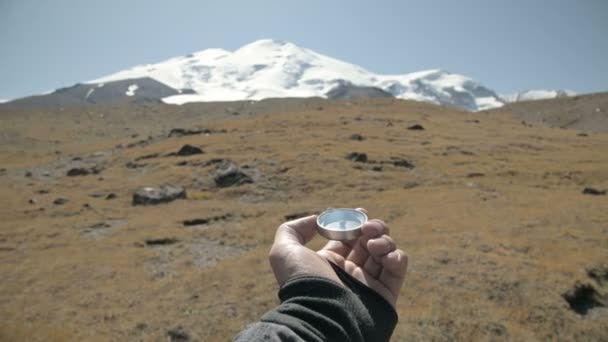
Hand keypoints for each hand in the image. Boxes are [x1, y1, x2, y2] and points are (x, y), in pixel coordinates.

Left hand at [268, 208, 407, 307]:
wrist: (321, 315)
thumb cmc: (302, 282)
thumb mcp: (284, 251)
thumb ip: (293, 229)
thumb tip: (315, 220)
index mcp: (329, 262)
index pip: (348, 237)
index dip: (355, 222)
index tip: (359, 213)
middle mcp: (350, 272)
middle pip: (369, 240)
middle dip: (373, 227)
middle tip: (367, 227)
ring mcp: (369, 282)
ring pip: (385, 250)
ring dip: (383, 240)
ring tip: (373, 244)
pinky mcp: (386, 292)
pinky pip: (398, 267)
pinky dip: (396, 255)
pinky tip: (385, 255)